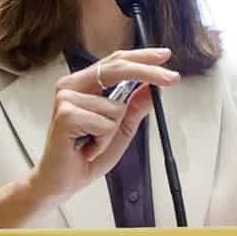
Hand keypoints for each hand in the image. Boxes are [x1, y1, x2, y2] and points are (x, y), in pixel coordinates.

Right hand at [28, 48, 176, 204]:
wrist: (63, 180)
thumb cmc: (87, 155)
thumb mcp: (120, 129)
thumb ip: (135, 107)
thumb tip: (154, 87)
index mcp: (83, 84)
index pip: (114, 62)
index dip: (141, 57)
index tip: (165, 55)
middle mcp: (71, 86)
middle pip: (117, 69)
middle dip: (148, 73)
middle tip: (173, 79)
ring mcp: (66, 98)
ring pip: (117, 107)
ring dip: (113, 132)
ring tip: (95, 143)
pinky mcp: (66, 115)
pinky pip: (106, 124)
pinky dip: (104, 140)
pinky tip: (88, 148)